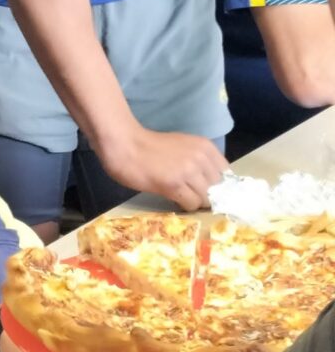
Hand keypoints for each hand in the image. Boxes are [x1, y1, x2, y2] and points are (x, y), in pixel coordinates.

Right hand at [101, 127, 227, 210]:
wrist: (125, 145)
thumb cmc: (151, 146)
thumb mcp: (183, 146)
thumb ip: (199, 160)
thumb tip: (213, 184)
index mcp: (204, 146)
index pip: (227, 174)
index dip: (218, 185)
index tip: (207, 190)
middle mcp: (200, 158)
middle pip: (218, 189)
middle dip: (208, 195)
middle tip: (192, 195)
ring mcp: (188, 171)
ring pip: (206, 199)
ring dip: (196, 201)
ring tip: (181, 196)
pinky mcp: (174, 185)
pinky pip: (192, 204)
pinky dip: (185, 205)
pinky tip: (174, 198)